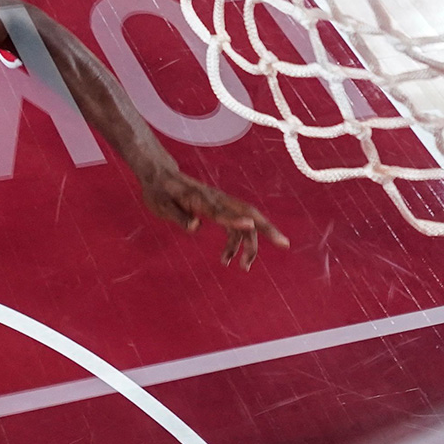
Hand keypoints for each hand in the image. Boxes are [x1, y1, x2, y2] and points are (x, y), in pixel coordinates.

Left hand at [135, 166, 288, 269]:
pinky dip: (234, 243)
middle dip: (267, 229)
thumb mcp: (161, 205)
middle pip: (247, 212)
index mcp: (200, 198)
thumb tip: (195, 228)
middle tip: (284, 244)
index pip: (221, 210)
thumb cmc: (159, 191)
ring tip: (244, 267)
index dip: (235, 220)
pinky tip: (227, 259)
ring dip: (248, 244)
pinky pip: (233, 226)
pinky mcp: (217, 208)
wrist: (160, 176)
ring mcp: (219, 203)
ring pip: (244, 221)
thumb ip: (178, 216)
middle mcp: (215, 199)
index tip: (251, 227)